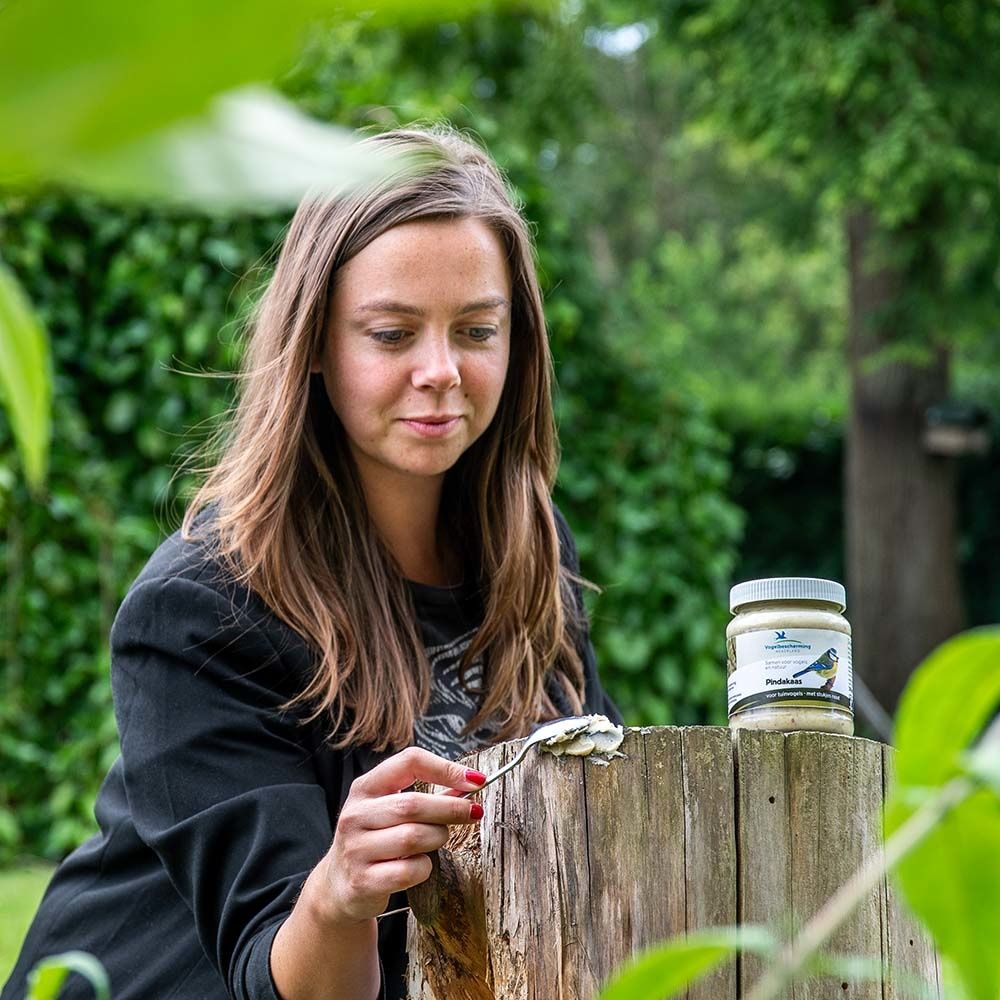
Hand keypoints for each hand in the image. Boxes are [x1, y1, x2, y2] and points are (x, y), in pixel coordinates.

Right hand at [321, 747, 486, 923]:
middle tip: (472, 812)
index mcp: (365, 788)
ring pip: (413, 837)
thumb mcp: (390, 810)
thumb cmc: (374, 840)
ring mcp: (356, 849)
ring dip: (438, 838)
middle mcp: (355, 815)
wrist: (338, 886)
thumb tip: (469, 784)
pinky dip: (424, 867)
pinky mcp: (363, 881)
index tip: (475, 780)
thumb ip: (426, 796)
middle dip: (450, 808)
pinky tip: (419, 864)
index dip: (445, 768)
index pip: (409, 762)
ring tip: (438, 839)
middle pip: (413, 804)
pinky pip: (410, 870)